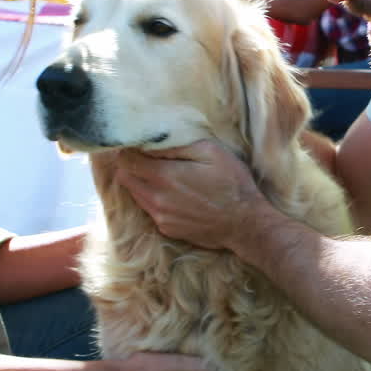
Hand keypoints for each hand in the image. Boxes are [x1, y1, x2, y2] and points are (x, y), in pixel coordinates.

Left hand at [114, 141, 263, 249]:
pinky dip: (155, 199)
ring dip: (142, 182)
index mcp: (165, 175)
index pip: (126, 159)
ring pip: (135, 194)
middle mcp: (156, 198)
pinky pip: (150, 210)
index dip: (130, 149)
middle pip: (124, 178)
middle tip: (148, 158)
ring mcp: (160, 216)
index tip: (141, 145)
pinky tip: (176, 195)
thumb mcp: (212, 152)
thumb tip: (153, 142)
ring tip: (164, 176)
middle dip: (132, 165)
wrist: (245, 224)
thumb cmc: (232, 183)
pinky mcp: (167, 228)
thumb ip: (178, 145)